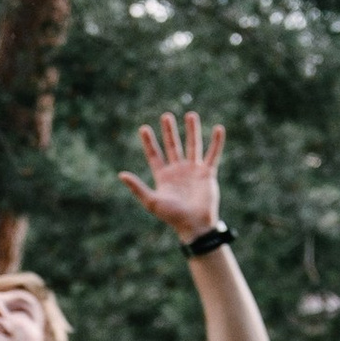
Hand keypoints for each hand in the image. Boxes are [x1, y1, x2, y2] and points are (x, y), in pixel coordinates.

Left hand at [118, 109, 224, 241]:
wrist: (194, 225)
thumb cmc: (172, 216)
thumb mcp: (152, 202)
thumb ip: (137, 187)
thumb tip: (121, 174)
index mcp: (163, 176)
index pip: (154, 155)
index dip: (149, 142)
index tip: (143, 128)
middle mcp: (178, 171)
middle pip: (173, 146)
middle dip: (169, 131)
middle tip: (166, 116)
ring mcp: (193, 171)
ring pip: (192, 145)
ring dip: (192, 130)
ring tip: (190, 114)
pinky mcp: (207, 173)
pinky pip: (213, 154)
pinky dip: (216, 142)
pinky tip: (218, 128)